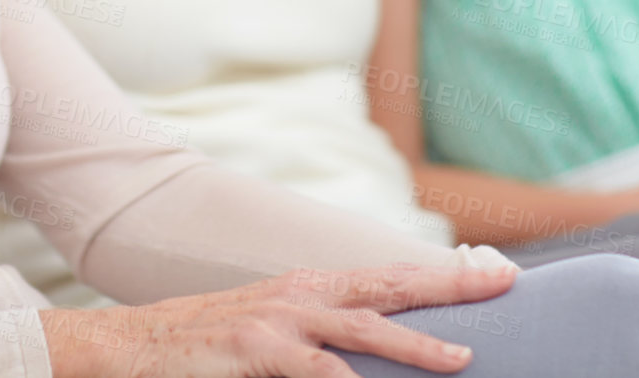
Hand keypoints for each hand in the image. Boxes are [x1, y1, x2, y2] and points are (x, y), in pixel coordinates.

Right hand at [40, 263, 517, 377]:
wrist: (132, 346)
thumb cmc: (208, 348)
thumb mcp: (274, 334)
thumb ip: (324, 340)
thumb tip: (375, 353)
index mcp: (312, 288)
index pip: (391, 277)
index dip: (445, 274)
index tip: (498, 270)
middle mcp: (303, 295)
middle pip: (391, 285)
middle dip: (450, 283)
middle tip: (505, 281)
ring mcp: (279, 320)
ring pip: (362, 328)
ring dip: (414, 345)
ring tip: (461, 359)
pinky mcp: (256, 350)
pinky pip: (316, 375)